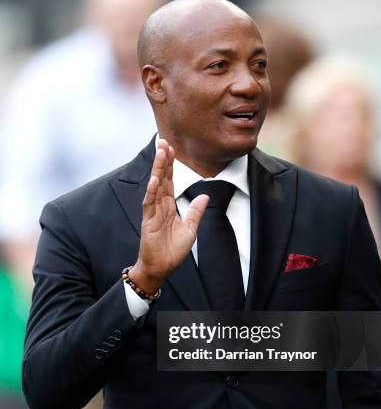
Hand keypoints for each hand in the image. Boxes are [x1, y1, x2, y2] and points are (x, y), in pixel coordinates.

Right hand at [129, 139, 208, 293]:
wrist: (161, 267)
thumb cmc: (173, 250)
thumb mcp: (190, 229)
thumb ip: (196, 212)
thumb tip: (204, 196)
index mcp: (169, 206)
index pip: (170, 180)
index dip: (170, 164)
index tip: (171, 148)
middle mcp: (159, 206)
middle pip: (162, 178)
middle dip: (163, 160)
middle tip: (163, 141)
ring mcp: (153, 213)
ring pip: (155, 186)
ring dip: (158, 170)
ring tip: (160, 153)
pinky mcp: (148, 222)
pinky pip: (149, 205)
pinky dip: (152, 193)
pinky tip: (154, 181)